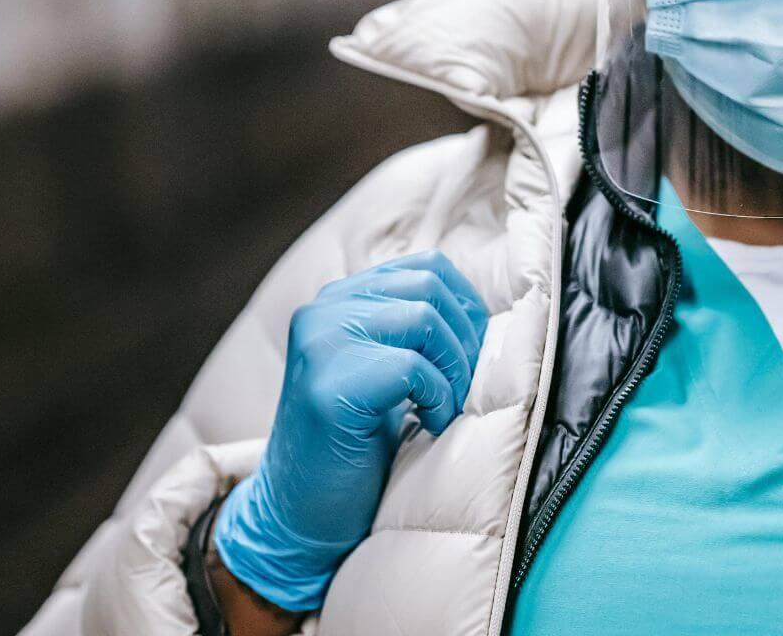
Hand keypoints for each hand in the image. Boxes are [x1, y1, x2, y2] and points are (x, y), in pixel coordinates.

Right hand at [213, 250, 488, 611]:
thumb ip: (409, 330)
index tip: (472, 353)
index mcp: (337, 300)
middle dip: (464, 339)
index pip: (426, 267)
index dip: (466, 306)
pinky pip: (411, 367)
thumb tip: (481, 312)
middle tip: (464, 388)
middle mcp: (322, 311)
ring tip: (445, 406)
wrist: (301, 514)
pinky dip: (438, 397)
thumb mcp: (383, 370)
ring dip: (453, 368)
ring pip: (423, 319)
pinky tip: (429, 425)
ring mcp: (320, 345)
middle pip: (428, 287)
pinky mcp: (329, 386)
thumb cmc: (354, 446)